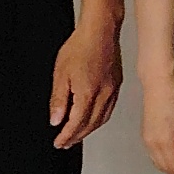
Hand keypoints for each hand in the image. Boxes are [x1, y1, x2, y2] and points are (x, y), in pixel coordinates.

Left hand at [47, 22, 123, 147]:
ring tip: (77, 135)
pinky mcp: (118, 84)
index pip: (76, 123)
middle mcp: (104, 94)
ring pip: (102, 119)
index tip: (59, 142)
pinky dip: (99, 119)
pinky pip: (109, 109)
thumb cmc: (80, 47)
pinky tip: (92, 118)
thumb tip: (55, 120)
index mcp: (88, 93)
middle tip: (65, 143)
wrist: (100, 31)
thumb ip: (58, 100)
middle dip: (77, 136)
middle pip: (91, 125)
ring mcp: (113, 90)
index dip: (66, 136)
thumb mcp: (60, 74)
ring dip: (88, 130)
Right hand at [139, 60, 173, 173]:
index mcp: (164, 141)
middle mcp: (152, 143)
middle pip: (165, 168)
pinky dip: (163, 160)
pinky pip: (153, 154)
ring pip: (158, 162)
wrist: (159, 82)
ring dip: (170, 169)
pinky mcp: (145, 133)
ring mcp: (146, 138)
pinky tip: (172, 158)